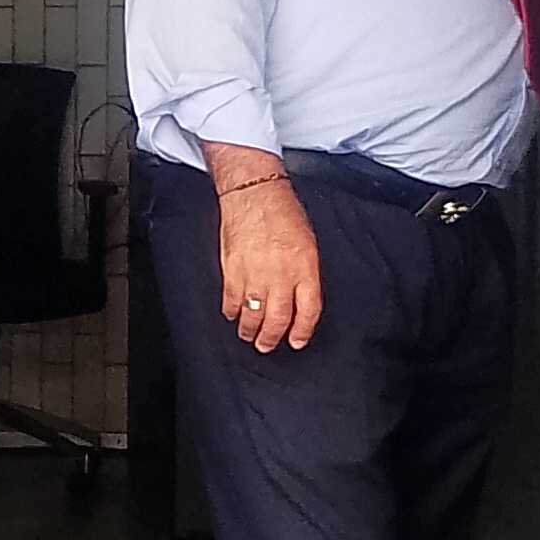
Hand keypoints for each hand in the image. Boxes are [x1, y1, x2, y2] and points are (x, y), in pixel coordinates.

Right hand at [213, 171, 322, 356]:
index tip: (297, 341)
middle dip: (272, 338)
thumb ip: (306, 274)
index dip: (302, 331)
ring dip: (250, 330)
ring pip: (253, 315)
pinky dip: (231, 312)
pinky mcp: (232, 271)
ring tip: (249, 336)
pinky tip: (233, 315)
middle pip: (278, 320)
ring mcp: (254, 275)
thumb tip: (300, 299)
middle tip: (268, 345)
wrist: (254, 194)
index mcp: (305, 269)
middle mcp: (281, 276)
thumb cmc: (283, 212)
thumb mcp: (308, 244)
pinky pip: (232, 301)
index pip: (308, 311)